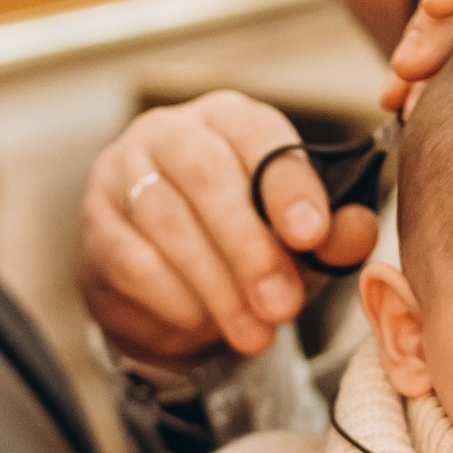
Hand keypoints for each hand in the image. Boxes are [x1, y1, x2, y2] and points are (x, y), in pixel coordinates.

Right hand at [76, 92, 378, 363]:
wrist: (172, 294)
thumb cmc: (246, 248)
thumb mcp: (299, 244)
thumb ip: (333, 235)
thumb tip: (357, 228)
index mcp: (230, 118)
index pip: (259, 135)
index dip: (288, 185)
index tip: (312, 235)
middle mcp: (169, 132)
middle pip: (207, 176)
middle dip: (250, 247)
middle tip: (284, 306)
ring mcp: (122, 173)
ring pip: (166, 220)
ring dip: (216, 284)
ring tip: (255, 333)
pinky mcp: (95, 226)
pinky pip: (132, 259)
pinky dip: (174, 297)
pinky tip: (204, 325)